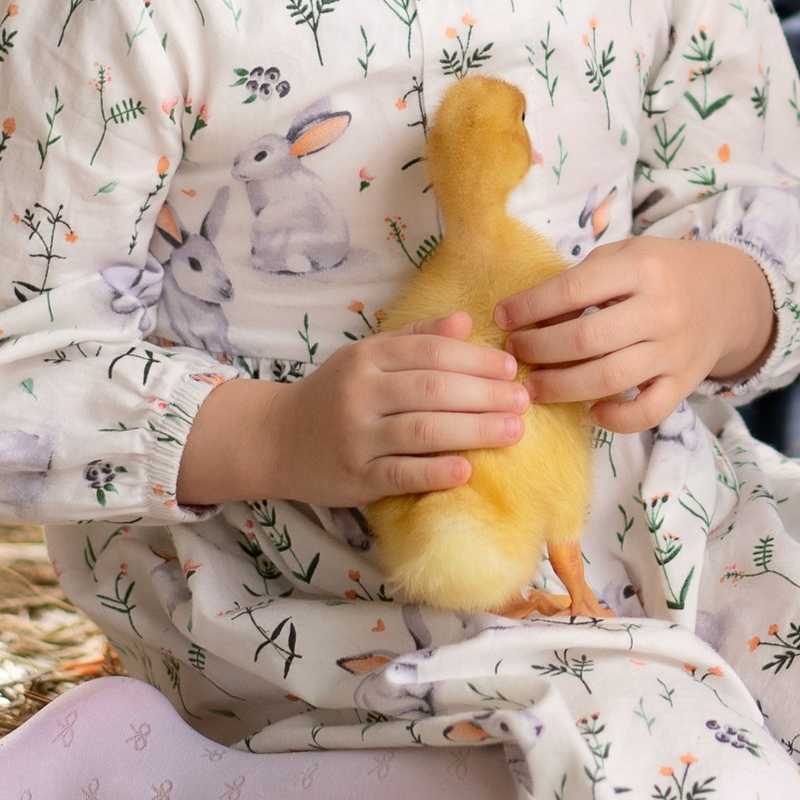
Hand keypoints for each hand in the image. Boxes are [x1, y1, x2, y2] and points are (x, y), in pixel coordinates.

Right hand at [175, 314, 525, 511]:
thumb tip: (466, 321)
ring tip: (513, 431)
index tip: (512, 367)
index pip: (432, 352)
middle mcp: (362, 393)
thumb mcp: (368, 355)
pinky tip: (467, 470)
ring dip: (474, 430)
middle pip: (434, 389)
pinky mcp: (355, 478)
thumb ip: (417, 337)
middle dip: (486, 394)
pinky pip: (401, 474)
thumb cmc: (334, 394)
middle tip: (524, 400)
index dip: (477, 358)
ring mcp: (357, 437)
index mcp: (369, 357)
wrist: (275, 440)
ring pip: (423, 430)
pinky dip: (436, 472)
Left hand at [499, 237, 776, 432]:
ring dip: (561, 387)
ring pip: (609, 379)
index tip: (502, 318)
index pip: (574, 290)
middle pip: (586, 339)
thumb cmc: (661, 271)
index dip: (530, 307)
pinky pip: (647, 412)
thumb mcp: (626, 256)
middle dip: (538, 349)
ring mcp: (675, 350)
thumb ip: (583, 281)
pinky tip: (591, 412)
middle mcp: (661, 309)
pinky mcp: (685, 383)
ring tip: (533, 387)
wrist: (728, 293)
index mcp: (641, 268)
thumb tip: (529, 317)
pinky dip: (615, 419)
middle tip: (513, 354)